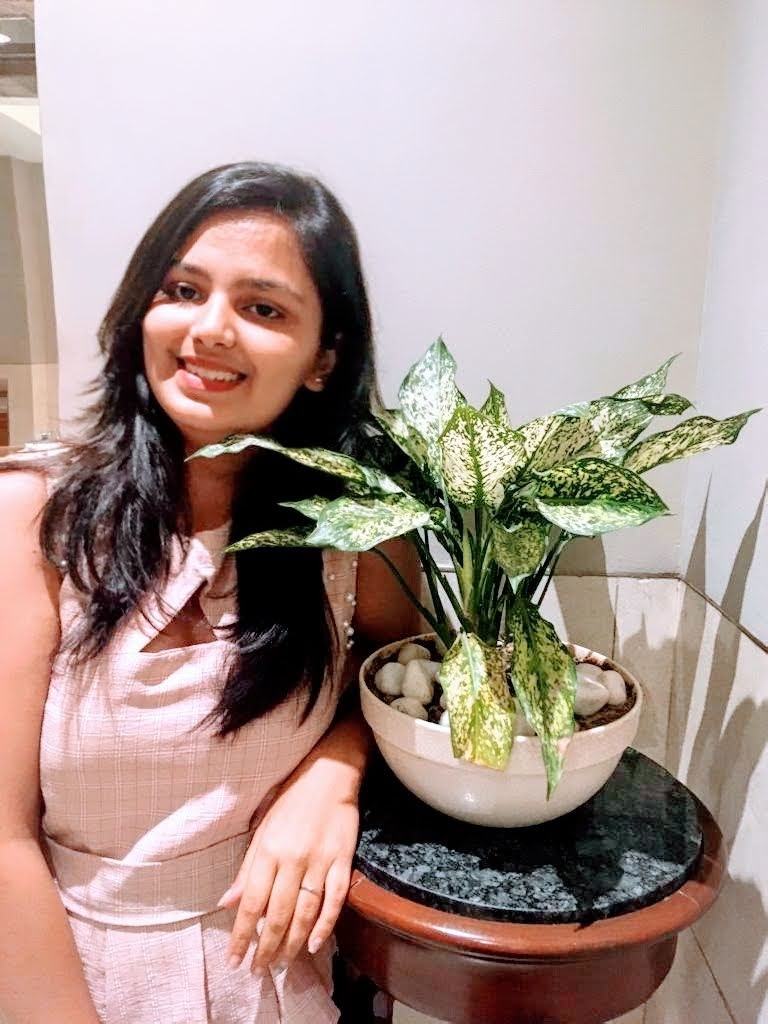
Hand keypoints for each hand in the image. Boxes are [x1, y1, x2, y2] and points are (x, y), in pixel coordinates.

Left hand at [218, 759, 359, 973]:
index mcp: (269, 849)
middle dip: (266, 947)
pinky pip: (335, 899)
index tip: (234, 959)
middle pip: (278, 914)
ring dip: (293, 942)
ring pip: (305, 912)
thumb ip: (248, 868)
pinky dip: (325, 925)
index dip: (242, 934)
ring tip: (283, 963)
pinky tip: (314, 944)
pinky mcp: (343, 860)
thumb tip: (228, 902)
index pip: (252, 902)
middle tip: (259, 970)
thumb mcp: (262, 829)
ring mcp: (320, 861)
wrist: (330, 774)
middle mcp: (293, 858)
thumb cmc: (291, 799)